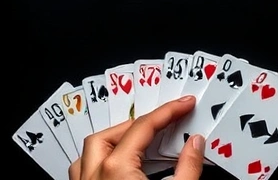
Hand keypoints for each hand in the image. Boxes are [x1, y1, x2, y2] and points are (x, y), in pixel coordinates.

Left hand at [68, 96, 203, 179]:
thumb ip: (188, 167)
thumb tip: (195, 143)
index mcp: (116, 170)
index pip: (144, 127)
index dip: (168, 112)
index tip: (184, 104)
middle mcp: (93, 176)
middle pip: (108, 135)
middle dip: (135, 125)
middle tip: (160, 124)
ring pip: (86, 155)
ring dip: (109, 143)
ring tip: (134, 143)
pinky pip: (82, 174)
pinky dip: (96, 164)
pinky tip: (114, 168)